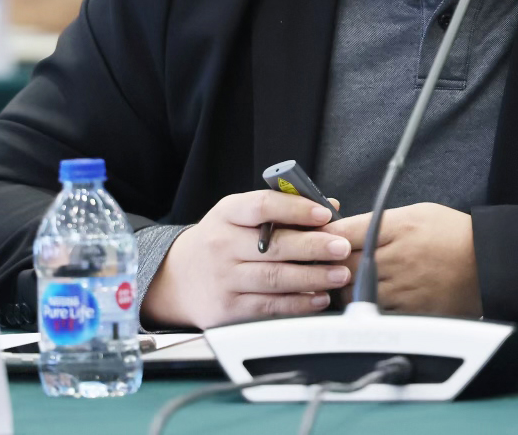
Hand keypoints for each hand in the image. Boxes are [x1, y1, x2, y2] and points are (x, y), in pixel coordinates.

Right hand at [143, 186, 349, 327]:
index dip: (296, 209)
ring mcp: (224, 280)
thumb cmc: (220, 239)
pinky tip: (318, 299)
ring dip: (311, 278)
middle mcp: (222, 246)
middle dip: (314, 247)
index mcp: (227, 214)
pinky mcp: (226, 311)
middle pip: (274, 247)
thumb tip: (330, 206)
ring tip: (339, 274)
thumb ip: (281, 208)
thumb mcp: (239, 214)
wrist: (175, 278)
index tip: (326, 213)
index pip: (263, 206)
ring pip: (274, 279)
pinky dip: (296, 304)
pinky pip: (267, 307)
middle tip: (342, 247)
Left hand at [329, 201, 478, 319]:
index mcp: (399, 227)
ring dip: (344, 286)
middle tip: (328, 262)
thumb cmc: (452, 235)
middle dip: (331, 263)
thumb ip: (381, 221)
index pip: (346, 231)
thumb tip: (346, 231)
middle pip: (342, 263)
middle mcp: (395, 257)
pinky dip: (362, 305)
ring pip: (350, 291)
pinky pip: (368, 311)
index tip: (320, 239)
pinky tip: (367, 297)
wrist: (484, 264)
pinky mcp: (403, 311)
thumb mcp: (419, 212)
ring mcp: (398, 287)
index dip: (327, 236)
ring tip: (349, 280)